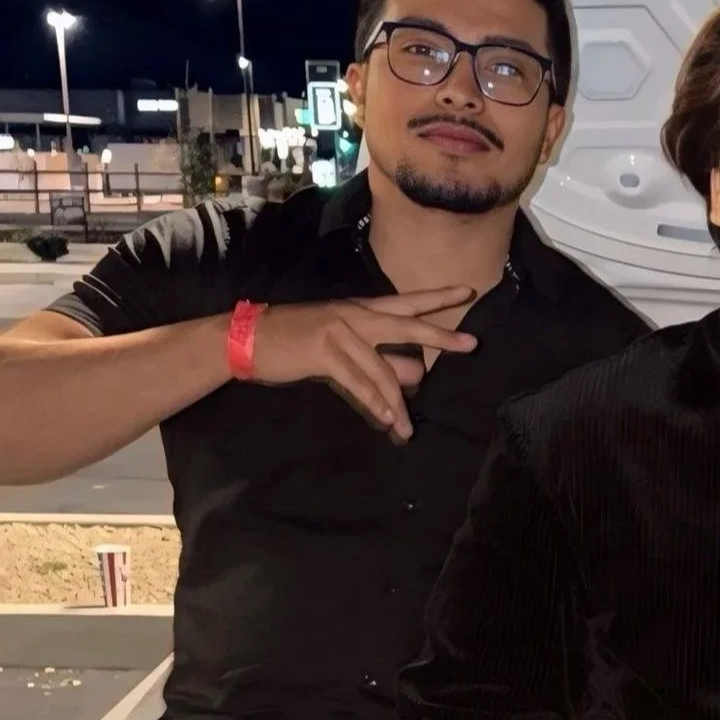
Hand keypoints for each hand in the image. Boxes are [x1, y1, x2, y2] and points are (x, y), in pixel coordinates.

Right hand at [246, 288, 479, 440]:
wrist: (247, 338)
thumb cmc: (294, 340)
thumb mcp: (337, 339)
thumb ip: (373, 353)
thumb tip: (413, 373)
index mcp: (359, 309)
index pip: (405, 302)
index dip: (436, 298)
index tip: (466, 291)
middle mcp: (354, 316)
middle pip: (407, 325)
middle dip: (441, 336)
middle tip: (472, 344)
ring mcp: (340, 332)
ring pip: (381, 370)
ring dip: (396, 403)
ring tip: (407, 428)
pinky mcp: (324, 353)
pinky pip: (357, 382)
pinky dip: (374, 403)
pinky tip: (387, 417)